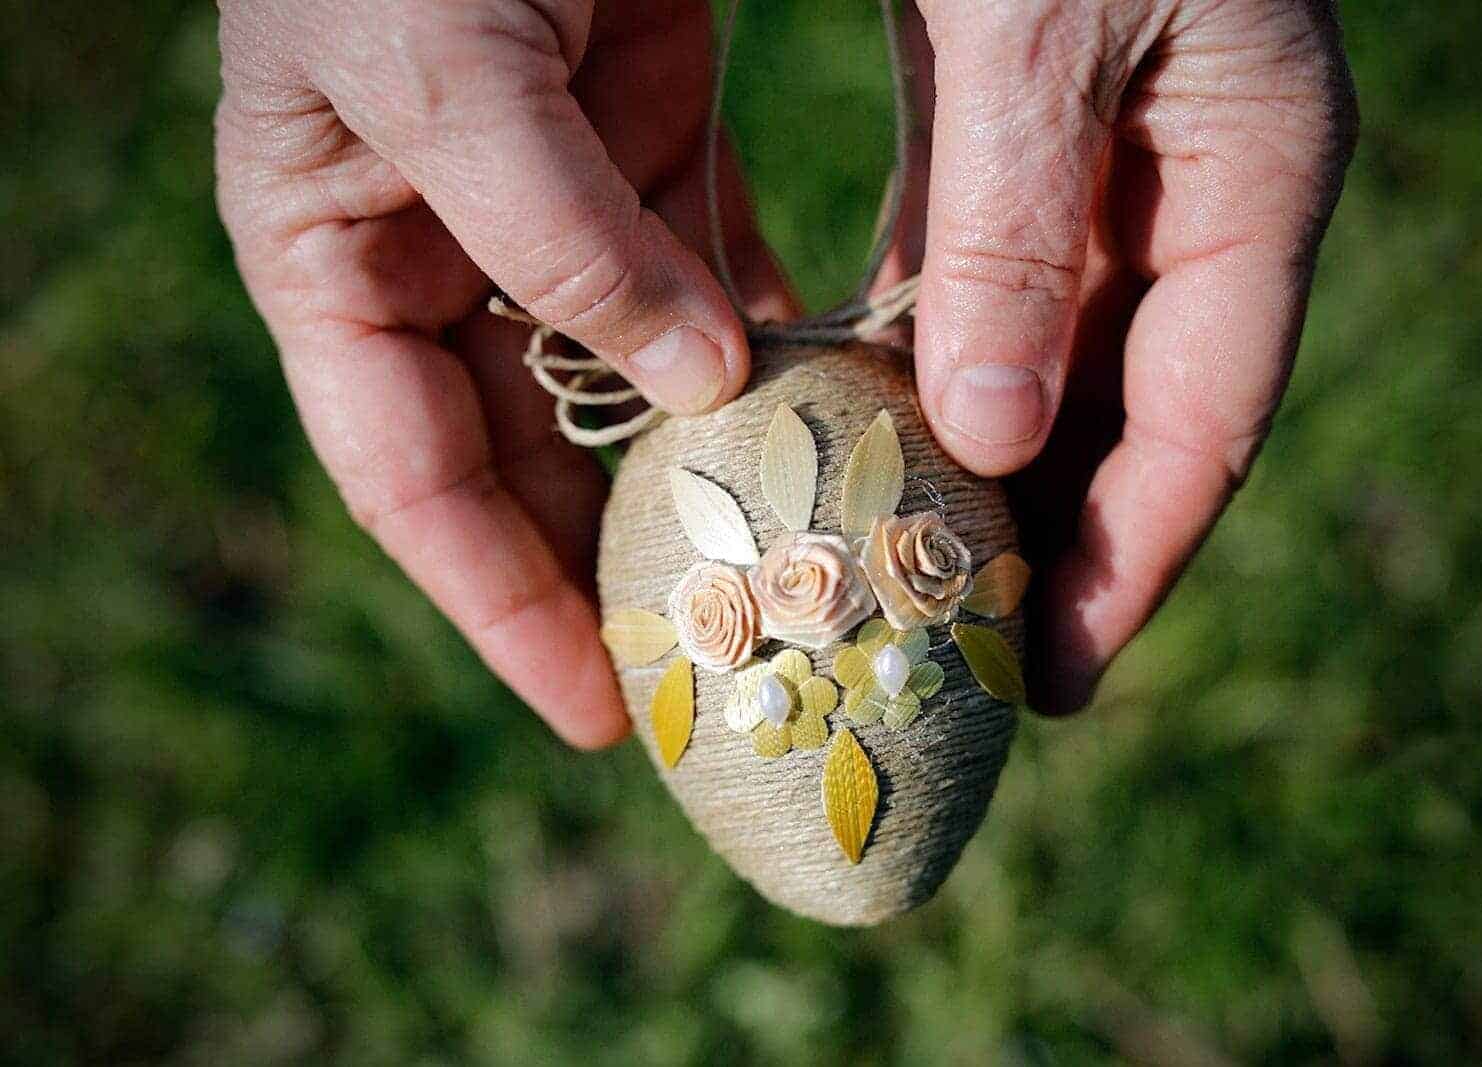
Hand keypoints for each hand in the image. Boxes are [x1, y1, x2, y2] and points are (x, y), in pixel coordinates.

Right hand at [215, 0, 796, 746]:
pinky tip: (835, 409)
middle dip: (614, 558)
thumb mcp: (442, 68)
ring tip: (794, 568)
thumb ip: (556, 234)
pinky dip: (767, 342)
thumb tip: (694, 386)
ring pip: (627, 378)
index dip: (497, 602)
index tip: (595, 711)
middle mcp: (438, 245)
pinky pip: (707, 273)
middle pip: (527, 453)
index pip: (410, 478)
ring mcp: (549, 197)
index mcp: (333, 254)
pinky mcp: (641, 136)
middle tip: (717, 662)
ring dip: (706, 466)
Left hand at [878, 0, 1356, 709]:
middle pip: (1137, 408)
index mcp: (1253, 168)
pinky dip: (935, 365)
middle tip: (981, 659)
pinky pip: (989, 283)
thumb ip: (1015, 232)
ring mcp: (1114, 163)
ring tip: (922, 580)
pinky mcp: (1023, 133)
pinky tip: (871, 436)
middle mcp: (1198, 184)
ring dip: (996, 470)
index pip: (1209, 413)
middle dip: (1063, 538)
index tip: (1059, 673)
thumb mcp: (1030, 31)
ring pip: (1060, 359)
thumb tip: (999, 440)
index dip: (1135, 553)